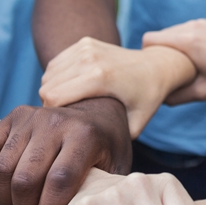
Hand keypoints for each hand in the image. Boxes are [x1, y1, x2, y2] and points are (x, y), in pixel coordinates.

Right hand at [0, 97, 131, 204]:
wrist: (97, 113)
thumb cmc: (106, 151)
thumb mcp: (114, 169)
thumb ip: (99, 194)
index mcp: (85, 136)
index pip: (59, 181)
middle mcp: (55, 122)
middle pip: (26, 179)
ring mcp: (31, 117)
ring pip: (2, 169)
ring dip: (5, 201)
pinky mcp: (11, 117)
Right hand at [39, 37, 194, 137]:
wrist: (157, 66)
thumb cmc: (146, 99)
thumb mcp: (134, 126)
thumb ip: (111, 141)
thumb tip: (91, 162)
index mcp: (100, 78)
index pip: (53, 98)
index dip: (54, 117)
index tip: (67, 128)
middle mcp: (90, 58)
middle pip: (47, 87)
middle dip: (52, 106)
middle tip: (70, 119)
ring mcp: (86, 47)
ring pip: (49, 75)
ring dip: (54, 91)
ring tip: (73, 104)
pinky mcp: (84, 42)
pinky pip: (56, 64)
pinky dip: (59, 78)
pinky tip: (75, 89)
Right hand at [142, 19, 205, 103]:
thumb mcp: (204, 92)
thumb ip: (177, 96)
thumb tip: (159, 99)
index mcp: (188, 42)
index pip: (149, 40)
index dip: (146, 56)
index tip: (153, 72)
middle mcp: (191, 27)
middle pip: (158, 36)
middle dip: (157, 53)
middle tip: (165, 74)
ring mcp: (199, 23)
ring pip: (170, 33)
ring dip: (170, 48)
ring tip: (179, 69)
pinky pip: (183, 31)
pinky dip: (181, 43)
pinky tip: (191, 60)